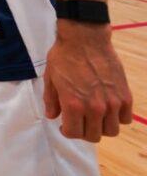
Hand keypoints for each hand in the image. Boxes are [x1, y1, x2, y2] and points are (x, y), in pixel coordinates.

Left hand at [43, 22, 132, 141]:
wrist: (85, 38)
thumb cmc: (64, 56)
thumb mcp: (50, 78)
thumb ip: (51, 100)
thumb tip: (52, 116)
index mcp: (73, 104)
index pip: (74, 133)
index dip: (68, 132)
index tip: (66, 125)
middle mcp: (94, 107)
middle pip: (94, 136)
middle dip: (84, 131)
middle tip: (80, 121)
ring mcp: (112, 102)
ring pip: (111, 130)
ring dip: (102, 127)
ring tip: (95, 116)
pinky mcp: (125, 95)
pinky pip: (125, 118)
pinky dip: (118, 118)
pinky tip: (109, 109)